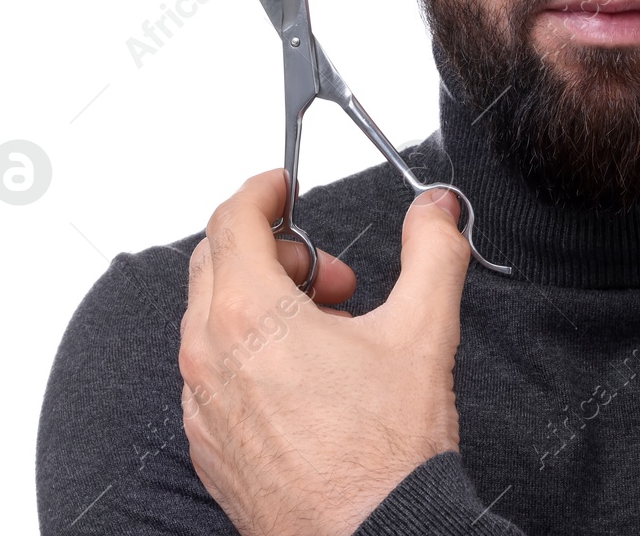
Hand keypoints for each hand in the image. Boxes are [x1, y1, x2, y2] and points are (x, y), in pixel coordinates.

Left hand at [178, 169, 471, 535]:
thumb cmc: (384, 453)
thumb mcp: (424, 330)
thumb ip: (433, 251)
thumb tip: (436, 211)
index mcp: (249, 316)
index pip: (230, 220)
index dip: (261, 190)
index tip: (282, 187)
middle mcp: (210, 358)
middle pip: (216, 265)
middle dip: (277, 252)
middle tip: (333, 278)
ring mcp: (203, 407)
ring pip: (213, 323)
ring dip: (265, 306)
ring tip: (330, 334)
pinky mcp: (210, 447)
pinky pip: (214, 376)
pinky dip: (251, 357)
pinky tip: (307, 381)